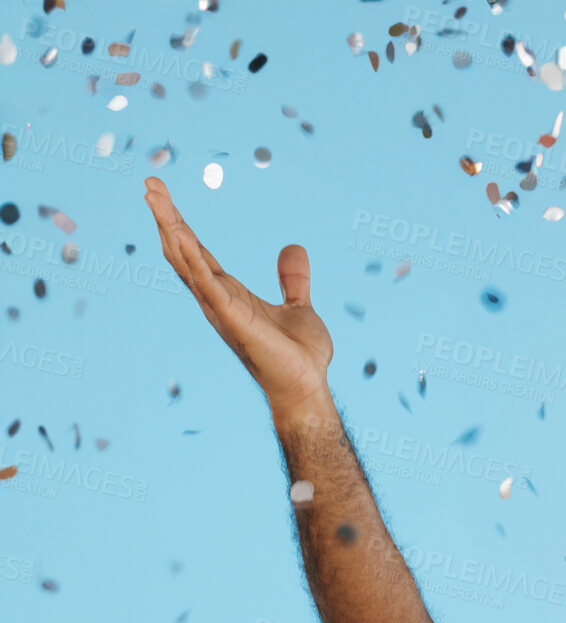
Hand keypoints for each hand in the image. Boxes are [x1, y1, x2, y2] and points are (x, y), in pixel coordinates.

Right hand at [143, 176, 334, 414]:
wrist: (307, 386)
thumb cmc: (299, 354)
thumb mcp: (299, 306)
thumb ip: (292, 279)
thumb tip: (294, 248)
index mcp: (229, 293)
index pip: (197, 251)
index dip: (179, 223)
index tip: (162, 194)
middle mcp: (217, 298)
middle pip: (183, 251)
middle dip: (165, 217)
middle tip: (149, 183)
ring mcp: (221, 308)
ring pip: (187, 262)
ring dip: (170, 228)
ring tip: (155, 198)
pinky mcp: (232, 318)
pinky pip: (207, 283)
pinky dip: (192, 258)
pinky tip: (178, 234)